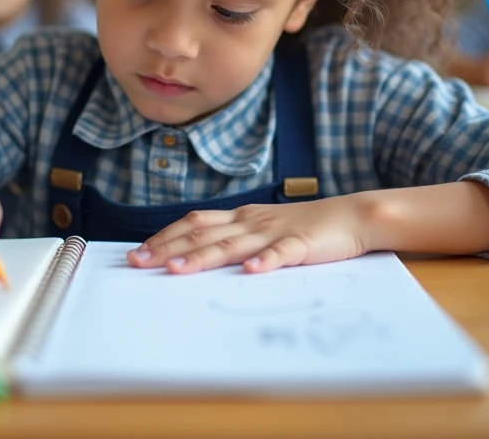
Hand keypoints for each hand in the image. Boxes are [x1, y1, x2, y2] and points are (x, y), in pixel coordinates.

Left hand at [126, 196, 368, 274]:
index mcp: (241, 218)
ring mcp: (275, 232)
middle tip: (138, 262)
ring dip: (202, 257)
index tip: (136, 252)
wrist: (352, 217)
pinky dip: (265, 261)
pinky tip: (251, 271)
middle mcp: (251, 222)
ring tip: (176, 269)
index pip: (194, 223)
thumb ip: (235, 241)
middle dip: (168, 248)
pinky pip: (281, 253)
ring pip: (232, 245)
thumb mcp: (263, 229)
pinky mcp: (301, 244)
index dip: (164, 236)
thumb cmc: (305, 228)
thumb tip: (195, 258)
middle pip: (203, 233)